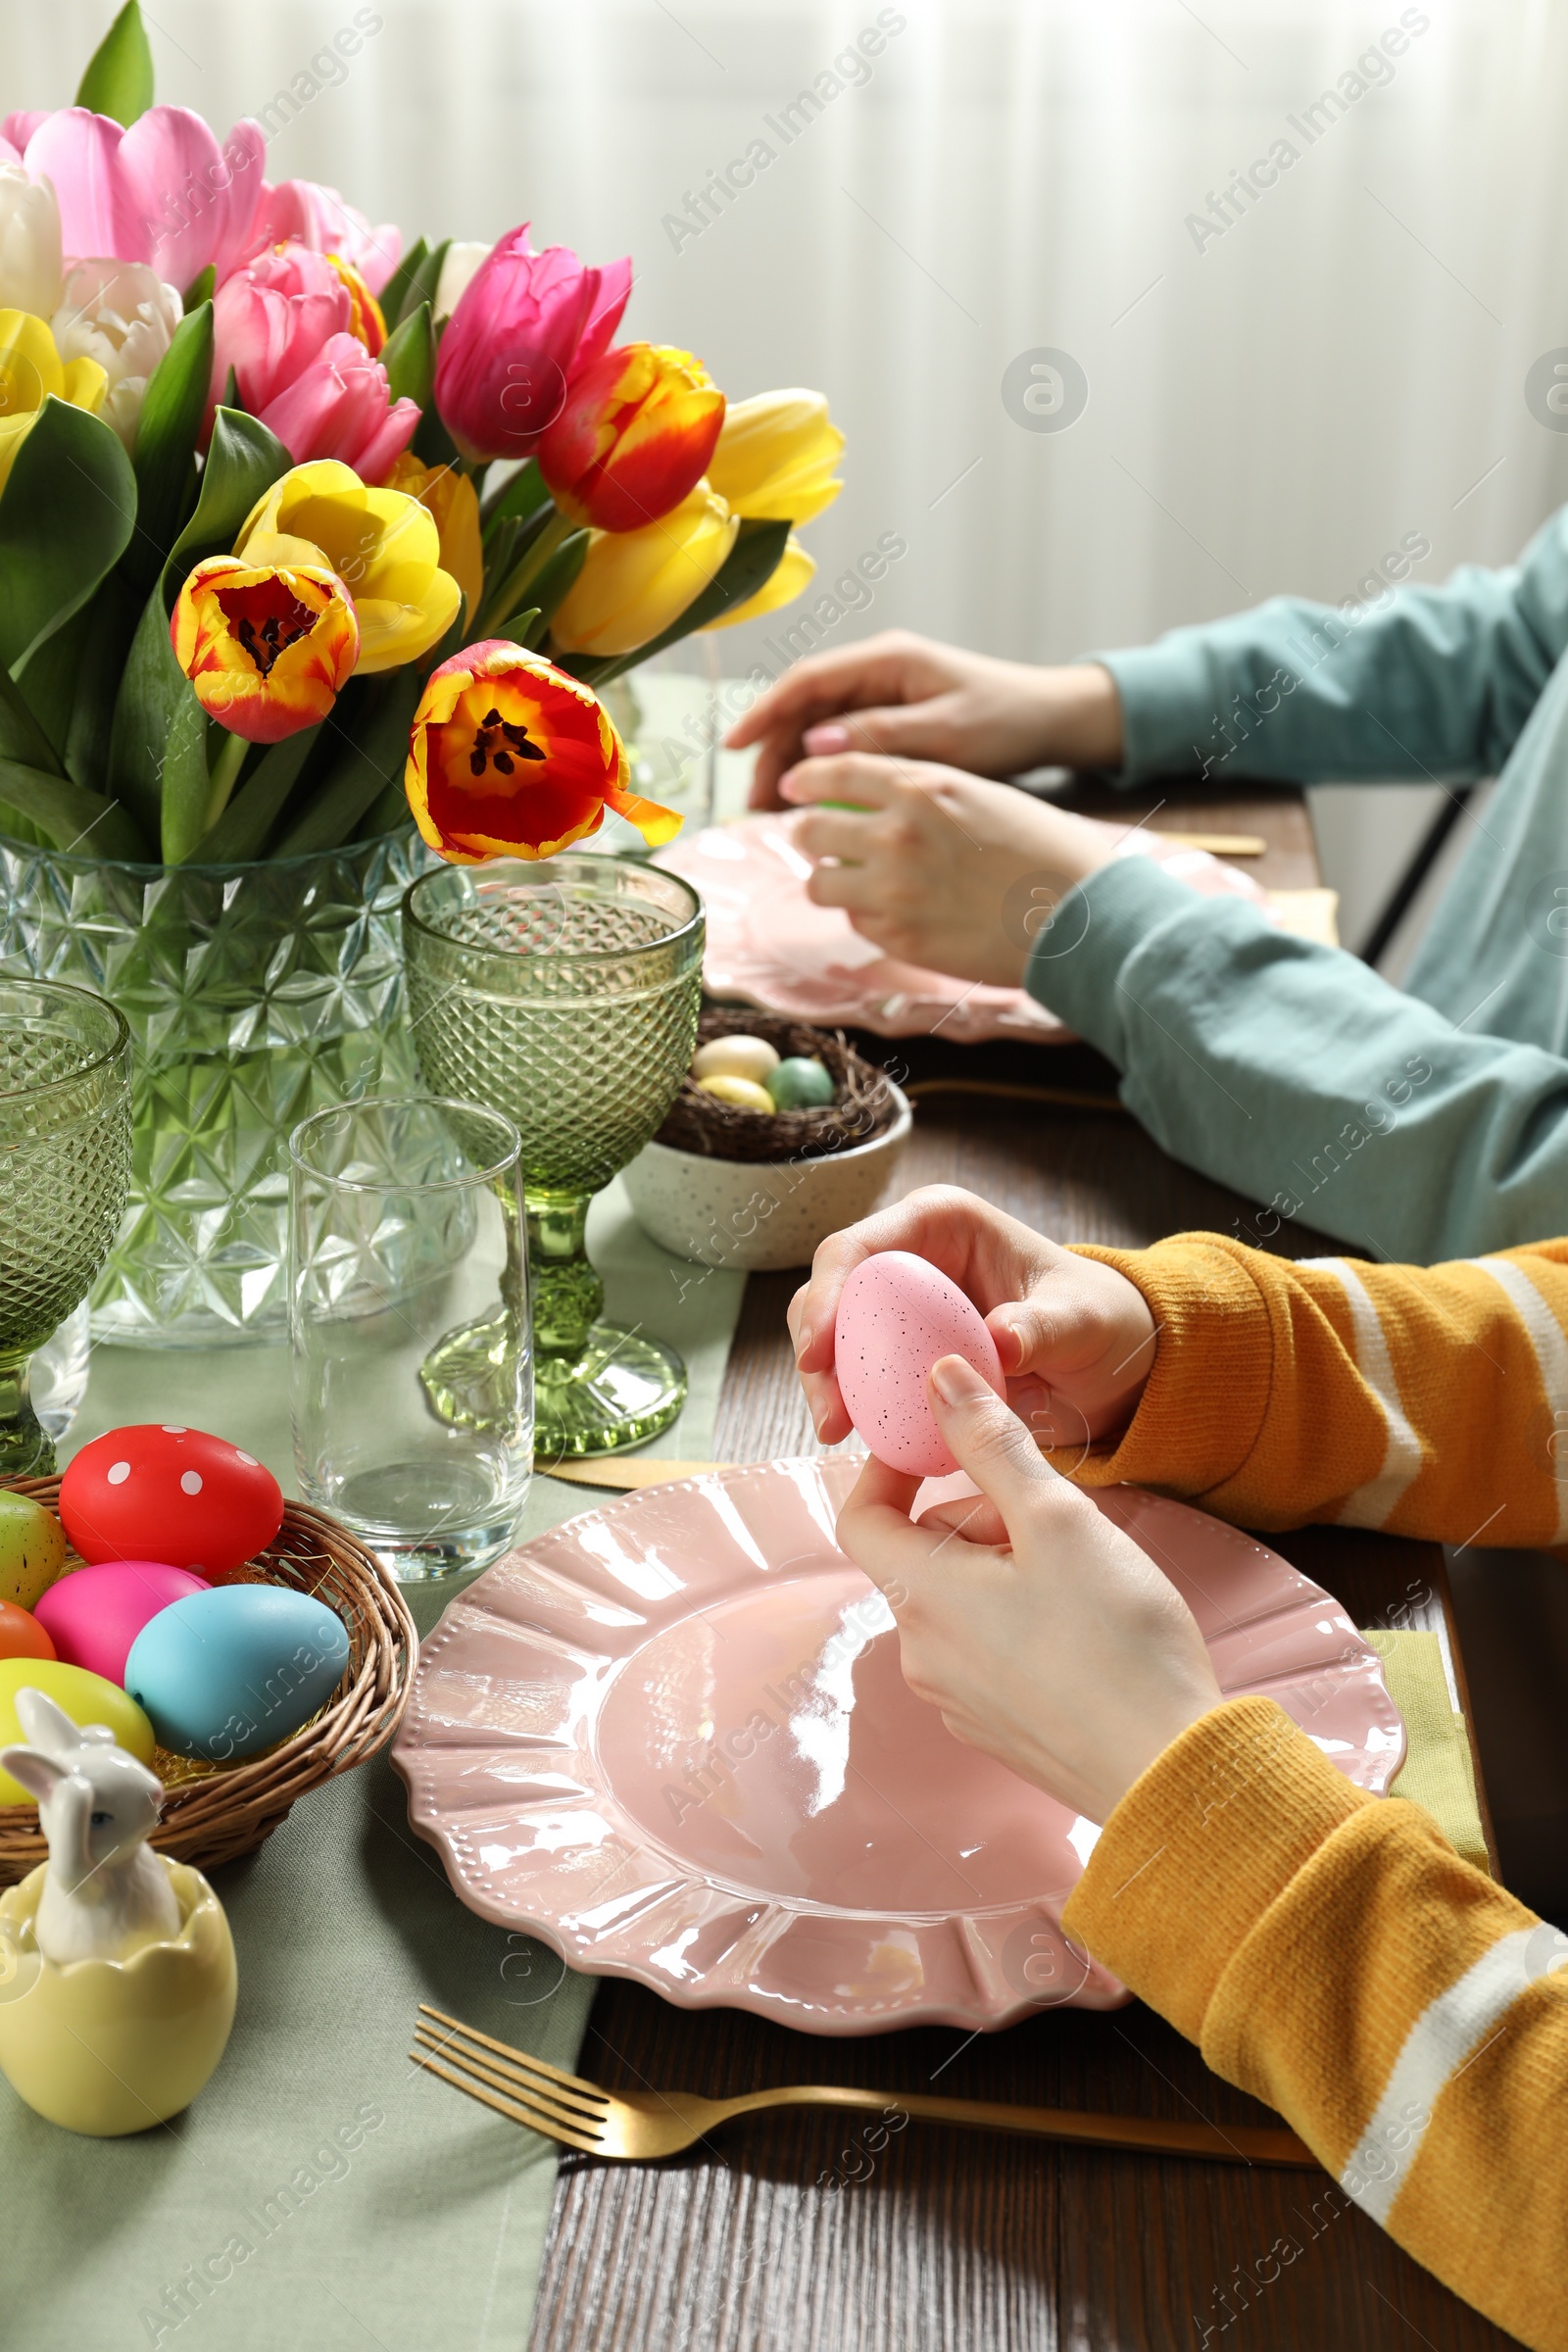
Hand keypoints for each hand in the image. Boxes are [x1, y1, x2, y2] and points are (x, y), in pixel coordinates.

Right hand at [724, 630, 1123, 808]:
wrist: (1049, 720)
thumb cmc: (1005, 721)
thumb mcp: (946, 734)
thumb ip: (882, 736)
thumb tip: (817, 745)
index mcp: (888, 660)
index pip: (808, 680)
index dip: (765, 713)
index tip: (734, 748)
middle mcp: (878, 671)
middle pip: (805, 707)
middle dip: (774, 752)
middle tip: (755, 802)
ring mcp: (883, 695)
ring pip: (819, 728)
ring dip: (793, 766)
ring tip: (774, 813)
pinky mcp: (892, 720)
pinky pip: (842, 743)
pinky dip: (822, 773)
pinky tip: (810, 806)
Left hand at [780, 753, 1127, 986]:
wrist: (1079, 916)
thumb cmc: (1041, 851)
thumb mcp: (980, 795)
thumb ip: (920, 792)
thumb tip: (869, 798)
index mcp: (921, 786)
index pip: (835, 770)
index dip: (806, 778)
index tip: (795, 786)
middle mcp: (896, 834)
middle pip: (810, 828)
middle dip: (810, 833)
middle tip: (822, 842)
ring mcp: (892, 890)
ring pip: (820, 883)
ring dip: (831, 880)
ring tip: (856, 883)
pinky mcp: (897, 938)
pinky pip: (855, 922)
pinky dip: (867, 917)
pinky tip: (900, 913)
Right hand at [789, 1186, 1157, 1461]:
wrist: (1106, 1357)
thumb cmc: (1097, 1319)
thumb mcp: (1082, 1321)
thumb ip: (1043, 1327)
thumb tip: (998, 1340)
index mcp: (942, 1222)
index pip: (860, 1246)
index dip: (827, 1294)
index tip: (817, 1353)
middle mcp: (912, 1253)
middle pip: (833, 1288)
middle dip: (815, 1347)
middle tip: (829, 1412)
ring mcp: (903, 1301)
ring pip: (837, 1332)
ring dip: (827, 1381)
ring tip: (836, 1431)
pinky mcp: (904, 1345)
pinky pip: (863, 1369)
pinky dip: (855, 1400)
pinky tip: (861, 1438)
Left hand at [836, 1355, 1222, 1822]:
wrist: (1172, 1771)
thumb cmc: (1118, 1642)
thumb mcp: (1057, 1519)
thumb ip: (991, 1444)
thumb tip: (938, 1380)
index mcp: (920, 1597)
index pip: (860, 1517)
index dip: (889, 1469)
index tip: (943, 1444)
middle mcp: (921, 1654)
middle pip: (920, 1555)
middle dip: (976, 1517)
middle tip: (1051, 1516)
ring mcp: (957, 1700)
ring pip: (957, 1600)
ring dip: (1003, 1567)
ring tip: (1080, 1571)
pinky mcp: (997, 1728)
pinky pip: (987, 1648)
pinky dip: (1021, 1617)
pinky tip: (1087, 1626)